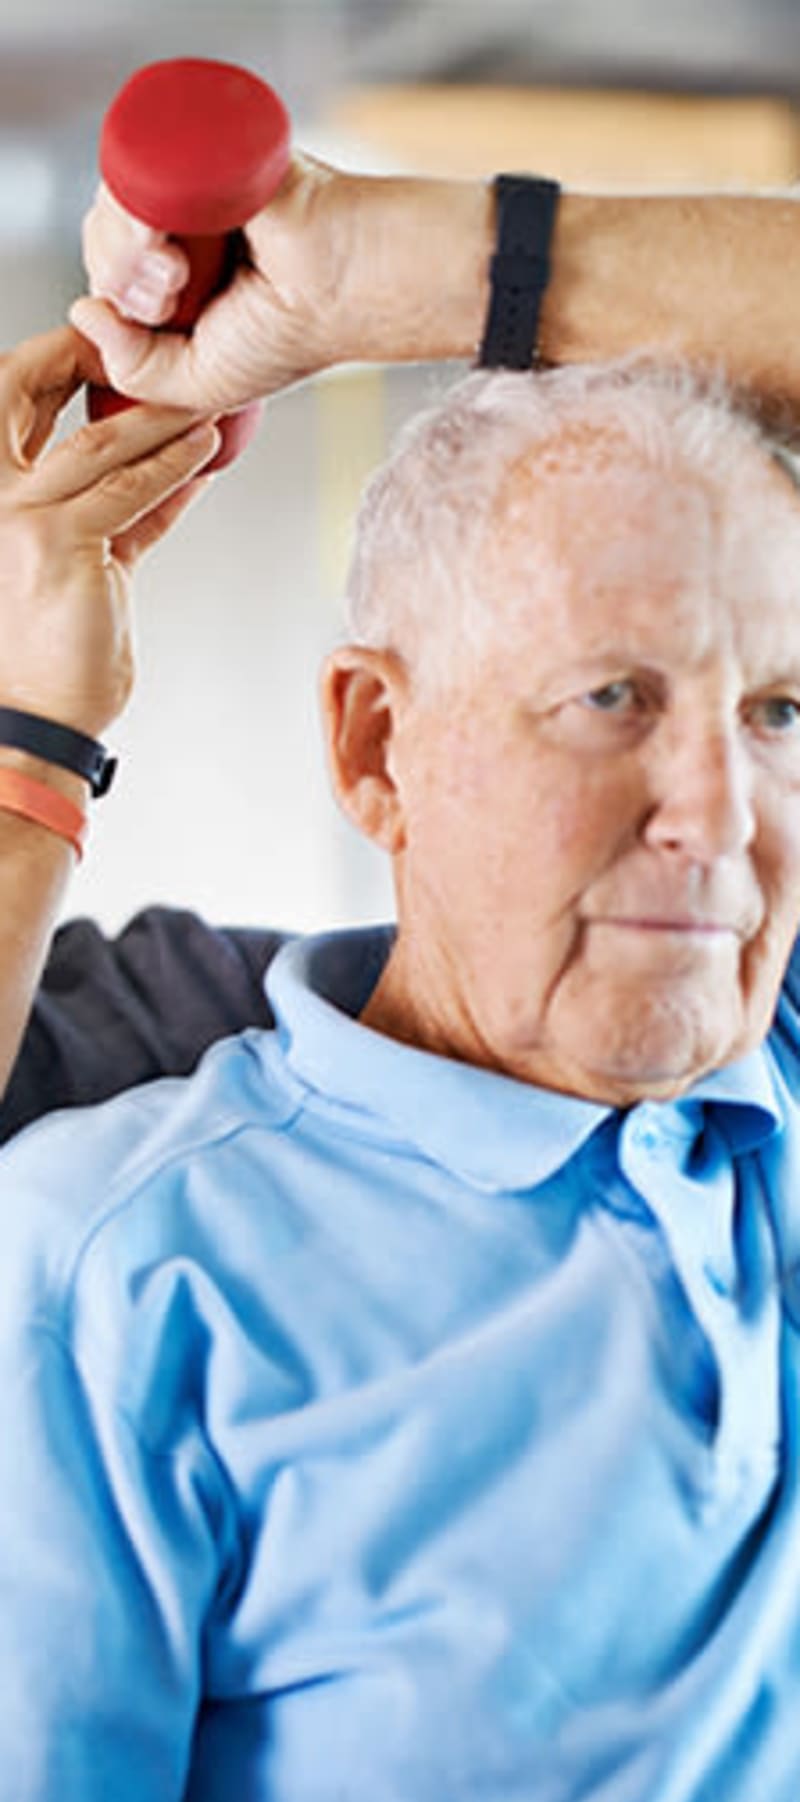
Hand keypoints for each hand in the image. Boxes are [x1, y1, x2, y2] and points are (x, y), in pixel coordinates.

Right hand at [0, 324, 218, 736]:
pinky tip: (205, 453)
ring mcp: (16, 516)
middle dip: (80, 355)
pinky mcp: (57, 541)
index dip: (54, 366)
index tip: (107, 350)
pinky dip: (173, 468)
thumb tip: (171, 478)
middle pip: (20, 390)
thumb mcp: (84, 566)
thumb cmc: (59, 654)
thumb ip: (118, 516)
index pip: (9, 405)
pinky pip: (129, 490)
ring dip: (159, 418)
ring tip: (205, 404)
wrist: (41, 719)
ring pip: (98, 442)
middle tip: (140, 347)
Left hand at [70, 155, 364, 411]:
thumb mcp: (200, 385)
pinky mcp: (203, 145)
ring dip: (126, 249)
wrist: (346, 285)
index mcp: (178, 276)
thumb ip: (138, 371)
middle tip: (171, 298)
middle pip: (103, 235)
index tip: (159, 320)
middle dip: (119, 275)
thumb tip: (83, 311)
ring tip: (178, 274)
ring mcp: (190, 182)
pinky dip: (133, 206)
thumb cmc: (292, 335)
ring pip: (113, 199)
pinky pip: (139, 163)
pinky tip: (163, 240)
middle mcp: (180, 227)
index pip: (110, 274)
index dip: (115, 298)